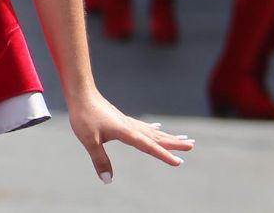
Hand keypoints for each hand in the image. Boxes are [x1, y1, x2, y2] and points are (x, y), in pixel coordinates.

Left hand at [69, 91, 192, 183]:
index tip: (179, 162)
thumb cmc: (84, 115)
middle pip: (157, 136)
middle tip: (192, 145)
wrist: (80, 92)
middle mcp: (131, 126)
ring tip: (183, 138)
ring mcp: (128, 121)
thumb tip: (108, 180)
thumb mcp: (89, 140)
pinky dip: (153, 129)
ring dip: (168, 136)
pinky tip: (158, 127)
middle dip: (174, 142)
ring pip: (153, 131)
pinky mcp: (122, 119)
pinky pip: (143, 126)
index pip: (149, 146)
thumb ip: (99, 159)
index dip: (164, 155)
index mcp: (126, 132)